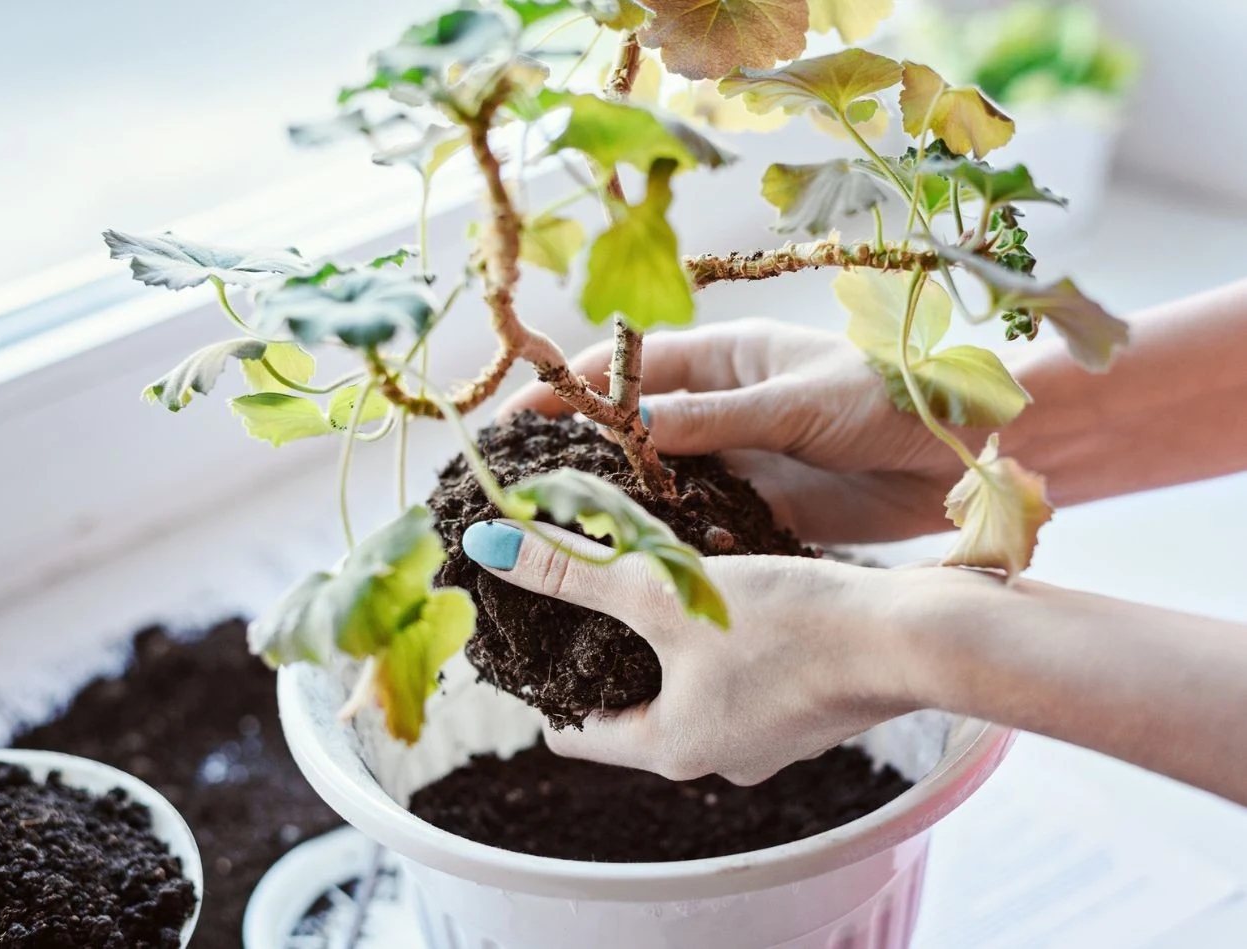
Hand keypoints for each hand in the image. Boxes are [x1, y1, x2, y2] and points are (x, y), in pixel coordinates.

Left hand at [460, 519, 923, 783]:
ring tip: (650, 585)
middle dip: (606, 657)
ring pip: (689, 690)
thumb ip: (579, 570)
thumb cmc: (791, 625)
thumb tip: (492, 548)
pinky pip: (738, 676)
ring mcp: (767, 736)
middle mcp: (718, 757)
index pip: (577, 735)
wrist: (914, 637)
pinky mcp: (806, 705)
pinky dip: (717, 641)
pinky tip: (723, 592)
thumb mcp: (668, 591)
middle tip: (584, 599)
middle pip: (632, 711)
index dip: (545, 691)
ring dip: (667, 644)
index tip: (530, 645)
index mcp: (673, 749)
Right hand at [498, 319, 979, 543]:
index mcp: (727, 358)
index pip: (631, 369)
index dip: (572, 389)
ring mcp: (742, 461)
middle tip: (524, 486)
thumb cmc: (890, 396)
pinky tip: (641, 563)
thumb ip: (713, 417)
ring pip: (664, 482)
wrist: (968, 450)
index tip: (517, 416)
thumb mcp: (795, 401)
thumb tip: (627, 422)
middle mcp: (725, 407)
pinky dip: (674, 541)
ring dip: (623, 503)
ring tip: (563, 532)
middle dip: (582, 452)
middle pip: (635, 429)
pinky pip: (705, 524)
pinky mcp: (766, 509)